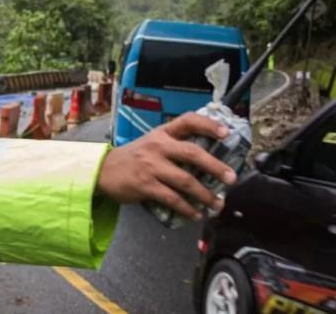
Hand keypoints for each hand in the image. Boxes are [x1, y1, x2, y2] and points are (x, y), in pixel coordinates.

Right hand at [96, 113, 236, 220]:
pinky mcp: (145, 185)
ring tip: (217, 204)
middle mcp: (158, 146)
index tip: (226, 132)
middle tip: (231, 178)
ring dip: (205, 195)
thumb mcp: (153, 142)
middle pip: (192, 153)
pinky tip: (196, 214)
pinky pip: (171, 198)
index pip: (188, 121)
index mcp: (163, 133)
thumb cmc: (135, 157)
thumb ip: (175, 146)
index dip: (208, 125)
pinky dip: (186, 208)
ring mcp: (151, 166)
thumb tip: (208, 159)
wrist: (104, 171)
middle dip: (215, 166)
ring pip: (185, 180)